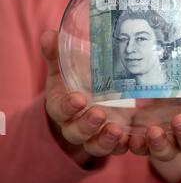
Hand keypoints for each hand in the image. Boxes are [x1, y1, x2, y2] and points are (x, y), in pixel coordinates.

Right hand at [41, 30, 129, 166]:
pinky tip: (130, 139)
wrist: (87, 95)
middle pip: (76, 133)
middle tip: (100, 113)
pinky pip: (115, 148)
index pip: (60, 110)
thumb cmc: (74, 79)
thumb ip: (57, 52)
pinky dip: (121, 146)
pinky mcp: (112, 137)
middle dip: (87, 125)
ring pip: (95, 145)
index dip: (67, 106)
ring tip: (117, 130)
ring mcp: (94, 134)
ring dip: (105, 140)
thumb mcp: (65, 65)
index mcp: (61, 106)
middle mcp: (74, 124)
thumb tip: (48, 35)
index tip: (79, 98)